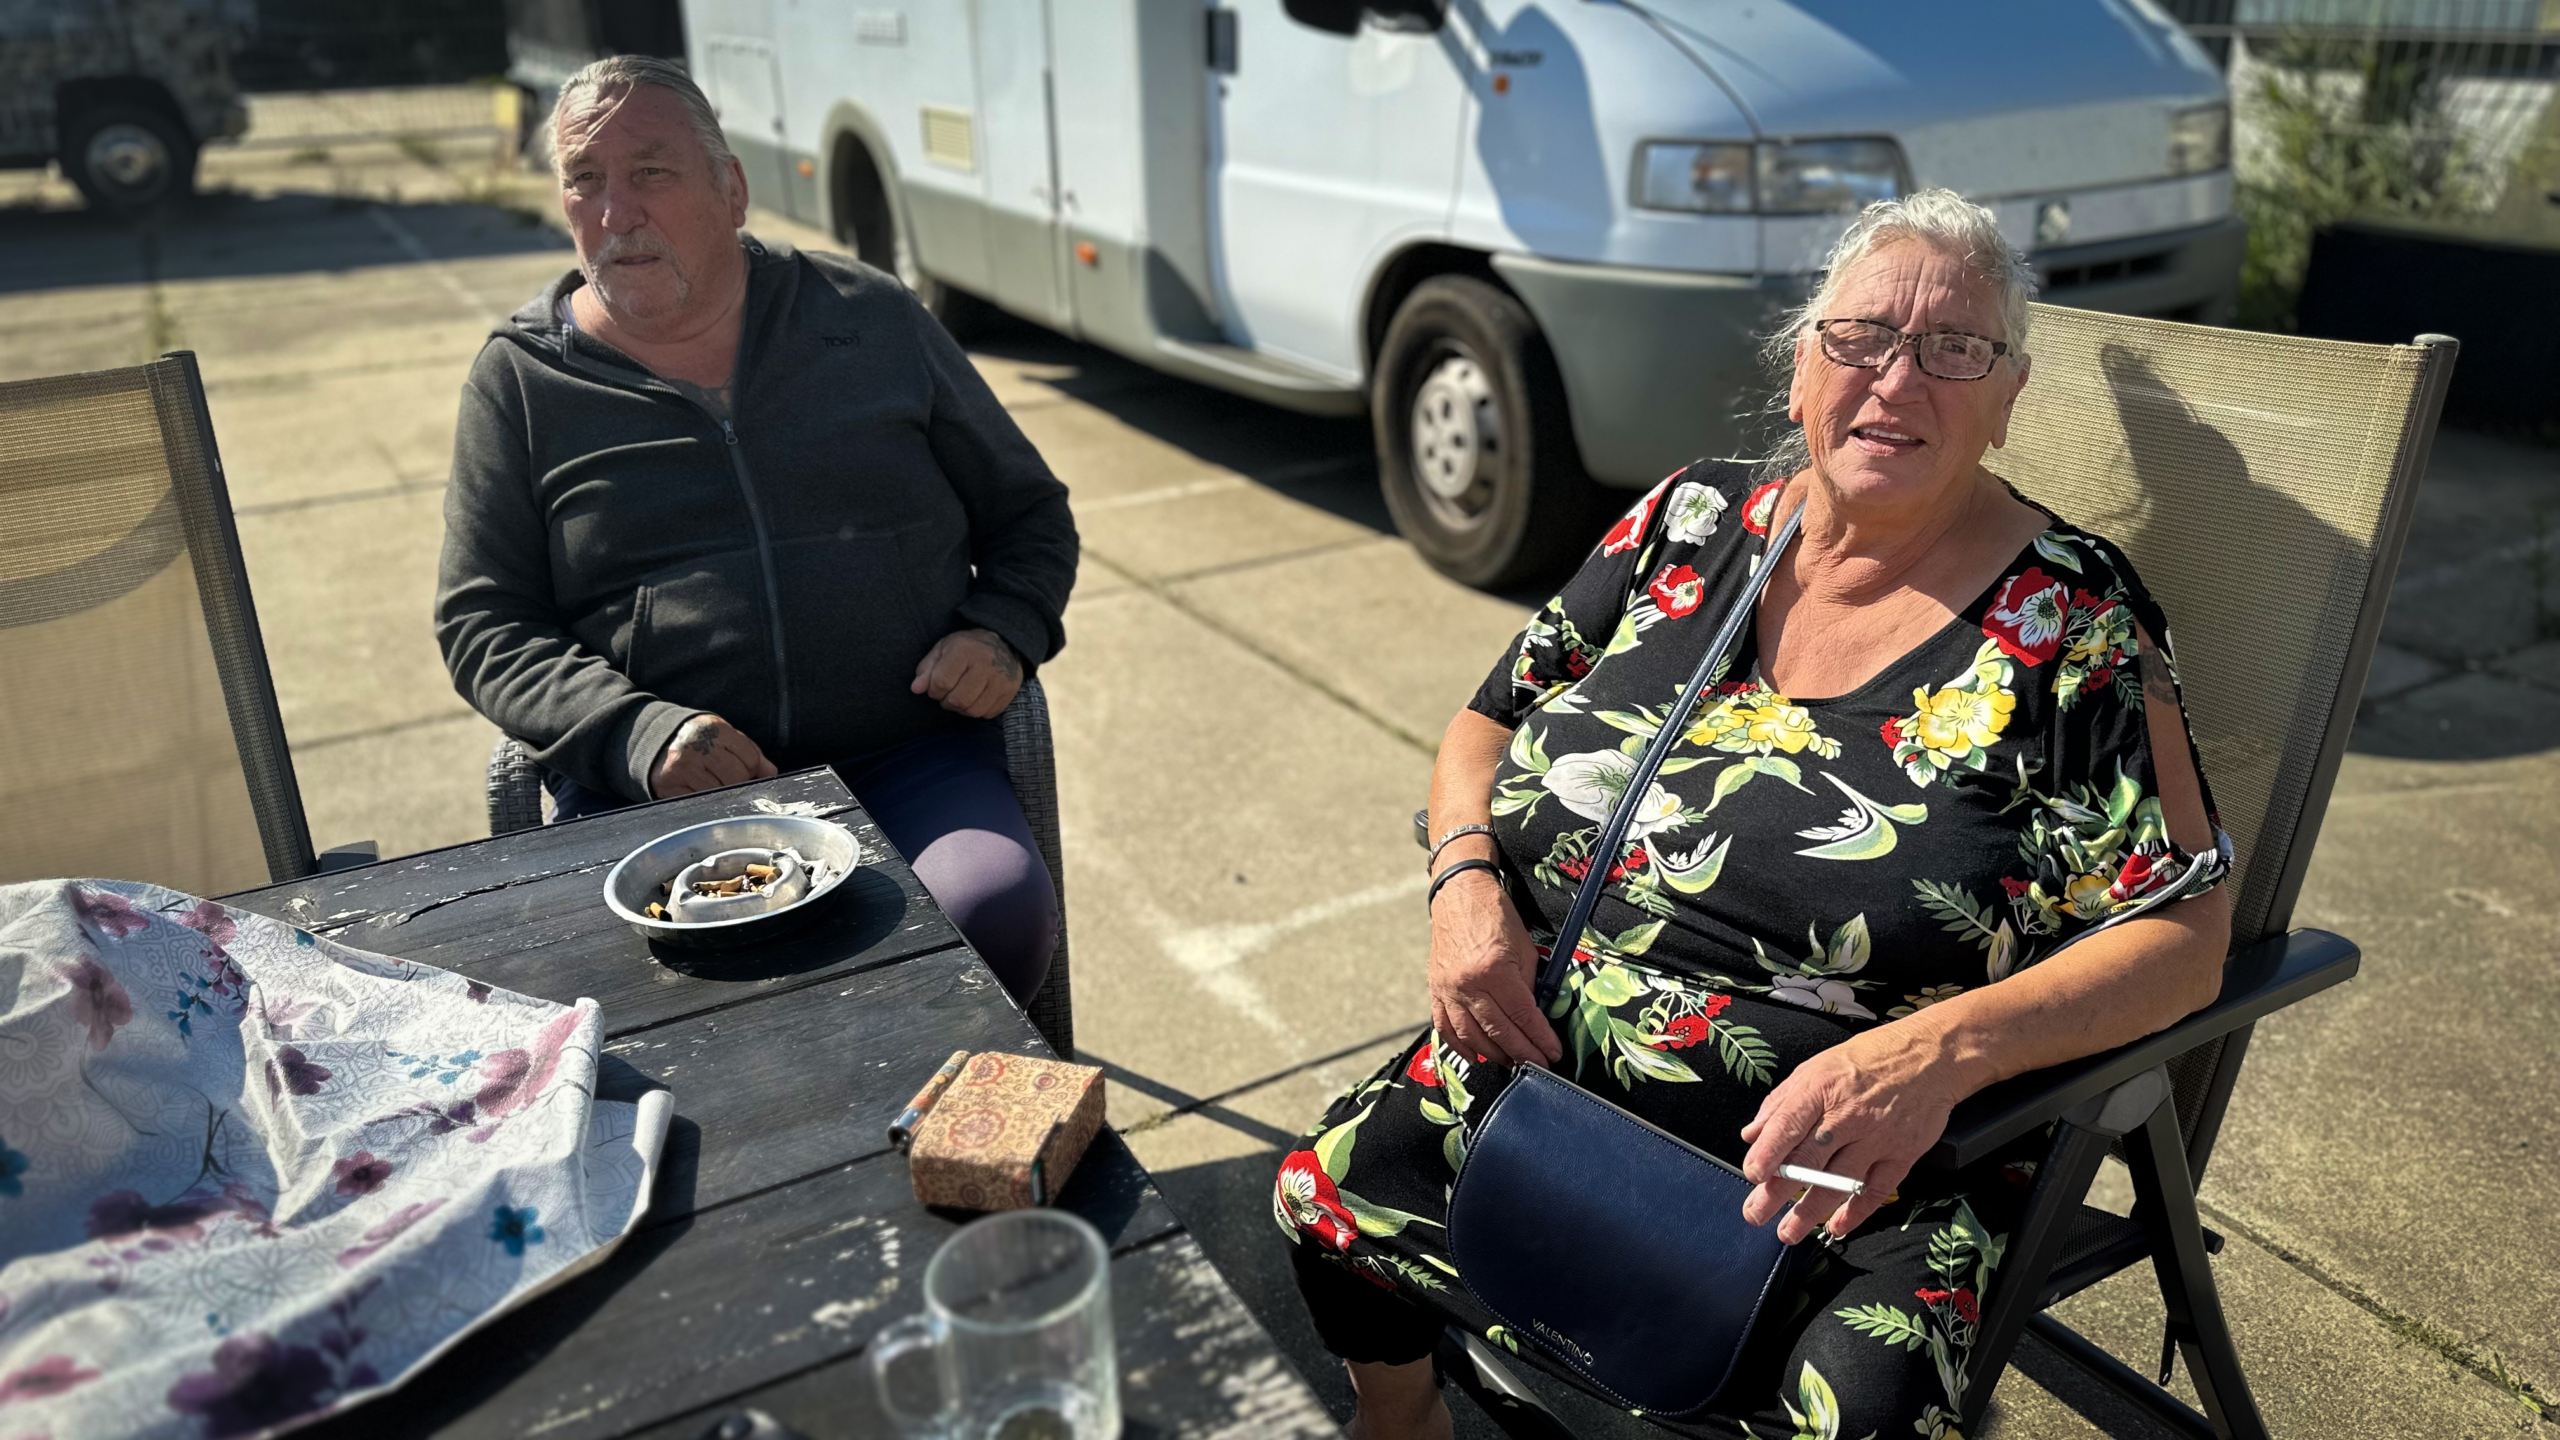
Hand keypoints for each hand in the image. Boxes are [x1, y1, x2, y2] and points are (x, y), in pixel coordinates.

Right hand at [649, 713, 777, 797]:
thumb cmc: (699, 740)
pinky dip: (703, 799)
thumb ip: (751, 752)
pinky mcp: (670, 785)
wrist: (655, 740)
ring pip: (720, 792)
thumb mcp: (725, 736)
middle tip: (726, 776)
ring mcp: (683, 767)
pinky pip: (699, 801)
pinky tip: (698, 787)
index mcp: (716, 729)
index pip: (751, 759)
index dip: (751, 768)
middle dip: (738, 781)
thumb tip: (771, 773)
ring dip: (721, 792)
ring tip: (711, 780)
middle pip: (737, 778)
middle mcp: (698, 746)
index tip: (743, 767)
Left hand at [911, 628, 1023, 718]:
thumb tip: (916, 689)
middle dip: (947, 702)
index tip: (936, 686)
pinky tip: (975, 699)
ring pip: (973, 710)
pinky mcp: (1009, 691)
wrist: (1004, 644)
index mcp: (965, 650)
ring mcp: (1000, 679)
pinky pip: (987, 713)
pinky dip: (977, 710)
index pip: (942, 682)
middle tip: (948, 694)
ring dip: (961, 709)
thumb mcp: (942, 650)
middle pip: (958, 700)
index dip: (934, 690)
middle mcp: (985, 664)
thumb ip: (926, 670)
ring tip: (961, 696)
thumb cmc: (967, 648)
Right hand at [1426, 869, 1561, 1068]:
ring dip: (1495, 1054)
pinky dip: (1461, 1046)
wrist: (1459, 895)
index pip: (1522, 1015)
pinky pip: (1446, 1027)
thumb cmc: (1496, 917)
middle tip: (1539, 1066)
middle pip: (1499, 1031)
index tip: (1553, 1053)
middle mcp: (1468, 984)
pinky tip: (1477, 1056)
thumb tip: (1534, 1019)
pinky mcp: (1435, 990)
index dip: (1540, 1038)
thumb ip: (1529, 986)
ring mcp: (1448, 989)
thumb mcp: (1524, 949)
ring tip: (1514, 1063)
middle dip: (1523, 1053)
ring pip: (1472, 1036)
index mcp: (1494, 970)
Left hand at [1739, 1028, 1965, 1243]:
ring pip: (1838, 1182)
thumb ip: (1781, 1103)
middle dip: (1778, 1192)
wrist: (1928, 1056)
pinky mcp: (1902, 1154)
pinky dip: (1856, 1213)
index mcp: (1821, 1089)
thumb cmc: (1867, 1060)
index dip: (1767, 1153)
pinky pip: (1876, 1190)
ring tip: (1788, 1232)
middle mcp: (1848, 1115)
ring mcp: (1877, 1137)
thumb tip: (1752, 1135)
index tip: (1752, 1176)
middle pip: (1808, 1160)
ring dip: (1810, 1212)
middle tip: (1755, 1214)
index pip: (1788, 1125)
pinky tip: (1837, 1227)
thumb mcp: (1816, 1068)